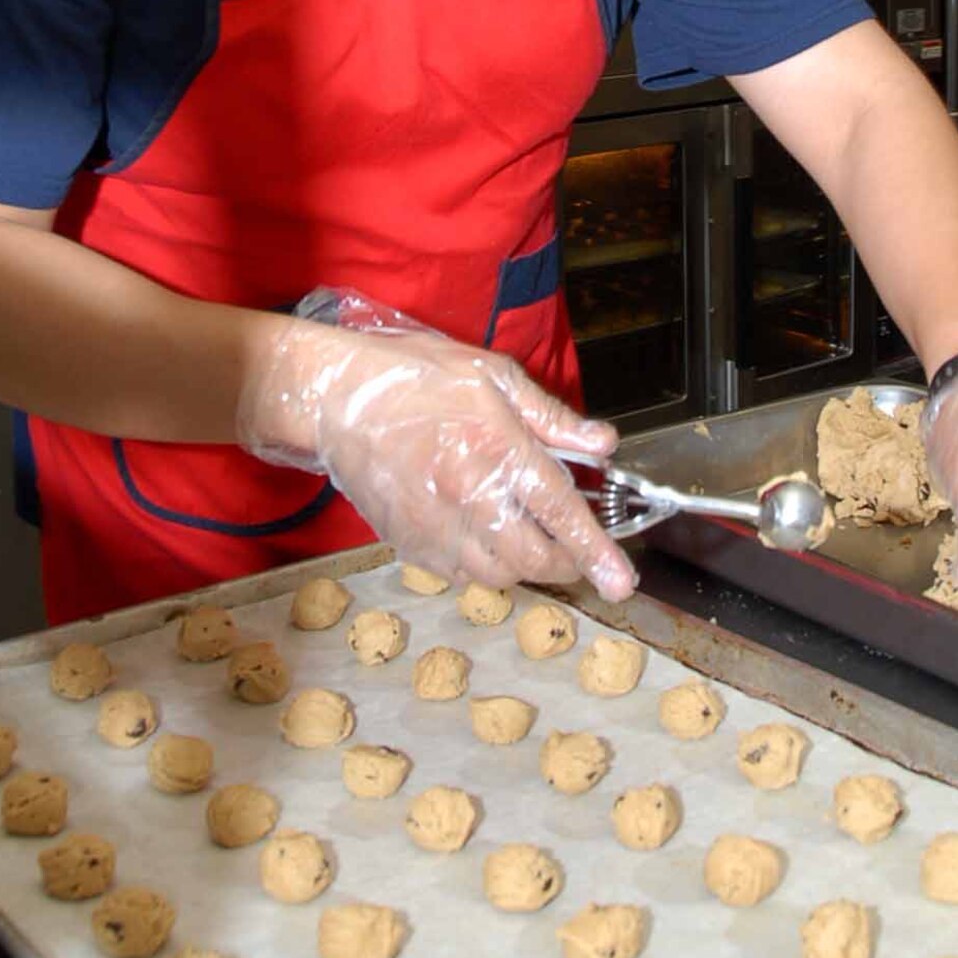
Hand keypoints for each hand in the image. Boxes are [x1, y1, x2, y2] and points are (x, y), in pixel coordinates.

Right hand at [238, 289, 636, 600]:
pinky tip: (488, 538)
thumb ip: (551, 417)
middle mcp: (467, 494)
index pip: (559, 511)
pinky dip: (486, 568)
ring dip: (526, 567)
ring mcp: (434, 525)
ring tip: (530, 539)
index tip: (622, 582)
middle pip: (533, 557)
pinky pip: (460, 576)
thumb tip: (603, 445)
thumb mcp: (492, 375)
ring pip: (499, 575)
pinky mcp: (408, 543)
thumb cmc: (415, 376)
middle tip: (576, 550)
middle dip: (566, 564)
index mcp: (496, 447)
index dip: (596, 551)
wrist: (335, 398)